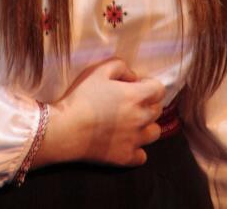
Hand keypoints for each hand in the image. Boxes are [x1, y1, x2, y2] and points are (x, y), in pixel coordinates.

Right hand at [33, 58, 164, 168]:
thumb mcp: (99, 70)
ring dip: (147, 126)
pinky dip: (137, 148)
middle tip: (130, 102)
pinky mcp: (126, 158)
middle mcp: (141, 119)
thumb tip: (133, 77)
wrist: (67, 129)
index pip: (159, 89)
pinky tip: (125, 141)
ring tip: (131, 123)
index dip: (149, 85)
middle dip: (148, 103)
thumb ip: (121, 67)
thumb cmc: (82, 97)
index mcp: (137, 96)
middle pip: (158, 110)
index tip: (137, 85)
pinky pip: (142, 155)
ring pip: (155, 133)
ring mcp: (135, 141)